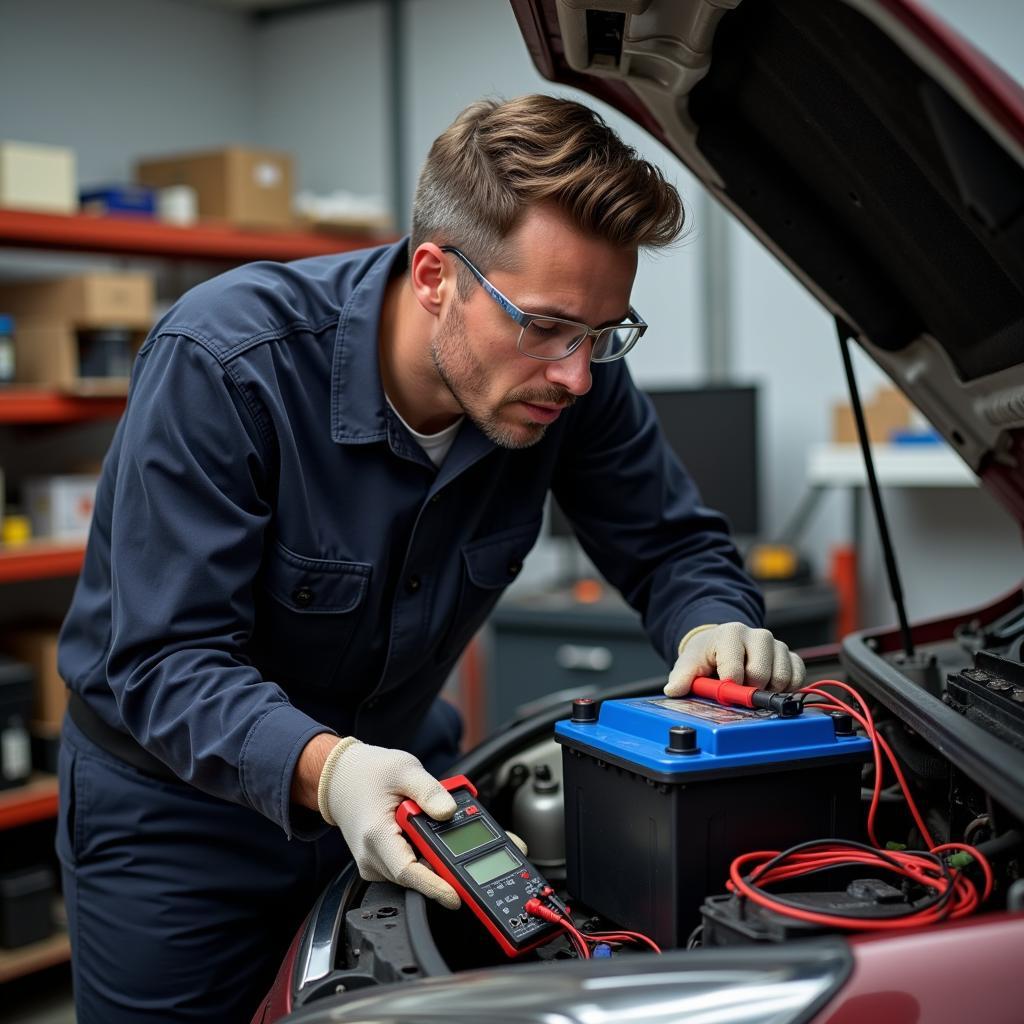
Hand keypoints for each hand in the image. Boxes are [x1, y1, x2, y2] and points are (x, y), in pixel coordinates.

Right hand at [317, 738, 527, 909]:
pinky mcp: (386, 864)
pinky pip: (415, 867)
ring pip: (420, 872)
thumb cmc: (369, 773)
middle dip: (456, 870)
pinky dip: (435, 856)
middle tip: (492, 857)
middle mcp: (375, 857)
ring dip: (447, 861)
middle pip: (420, 875)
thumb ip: (428, 790)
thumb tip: (450, 811)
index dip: (434, 886)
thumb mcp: (404, 769)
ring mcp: (379, 864)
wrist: (342, 779)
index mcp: (377, 835)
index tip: (457, 893)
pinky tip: (450, 840)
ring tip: (477, 841)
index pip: (407, 871)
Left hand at [664, 622, 804, 696]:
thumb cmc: (707, 655)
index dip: (730, 686)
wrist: (722, 643)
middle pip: (761, 674)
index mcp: (730, 634)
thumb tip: (673, 690)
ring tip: (752, 687)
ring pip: (782, 676)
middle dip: (748, 689)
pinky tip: (771, 687)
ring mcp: (776, 645)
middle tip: (738, 689)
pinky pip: (798, 675)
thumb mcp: (689, 663)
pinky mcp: (790, 655)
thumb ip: (681, 677)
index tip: (725, 690)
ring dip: (768, 690)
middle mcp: (757, 635)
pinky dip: (788, 688)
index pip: (735, 668)